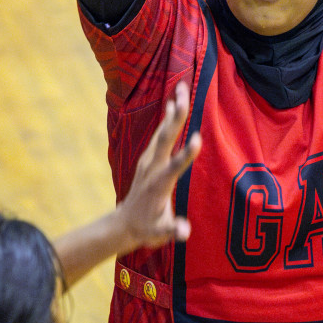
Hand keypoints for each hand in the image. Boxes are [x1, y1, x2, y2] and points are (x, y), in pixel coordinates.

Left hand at [112, 80, 201, 252]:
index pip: (174, 167)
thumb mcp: (158, 233)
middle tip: (185, 93)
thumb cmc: (146, 229)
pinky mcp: (150, 157)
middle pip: (166, 138)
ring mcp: (149, 160)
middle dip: (176, 116)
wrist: (125, 224)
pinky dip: (168, 117)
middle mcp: (153, 167)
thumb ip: (172, 230)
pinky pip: (161, 133)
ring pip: (163, 130)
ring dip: (173, 110)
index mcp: (159, 184)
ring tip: (182, 88)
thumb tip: (185, 232)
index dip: (186, 155)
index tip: (198, 138)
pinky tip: (174, 104)